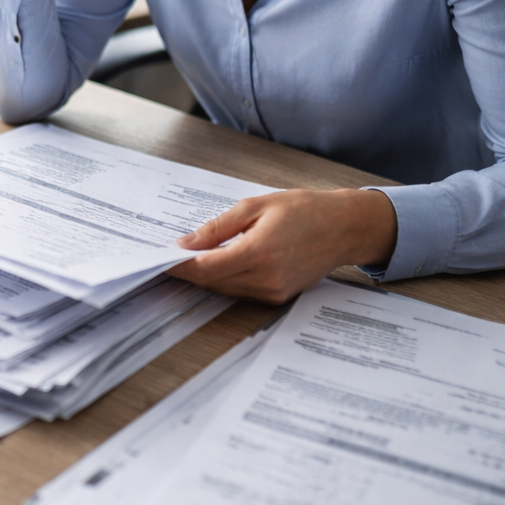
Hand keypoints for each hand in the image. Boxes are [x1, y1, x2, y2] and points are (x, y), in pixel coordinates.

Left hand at [166, 188, 397, 303]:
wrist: (345, 228)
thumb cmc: (304, 210)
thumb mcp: (255, 207)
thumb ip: (217, 227)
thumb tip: (186, 243)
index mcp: (257, 253)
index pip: (204, 268)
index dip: (178, 266)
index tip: (159, 259)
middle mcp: (265, 279)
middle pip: (210, 282)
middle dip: (188, 270)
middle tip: (169, 256)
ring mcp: (273, 292)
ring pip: (224, 289)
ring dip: (206, 276)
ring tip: (192, 257)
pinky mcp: (279, 297)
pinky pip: (241, 292)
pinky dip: (226, 279)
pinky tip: (222, 262)